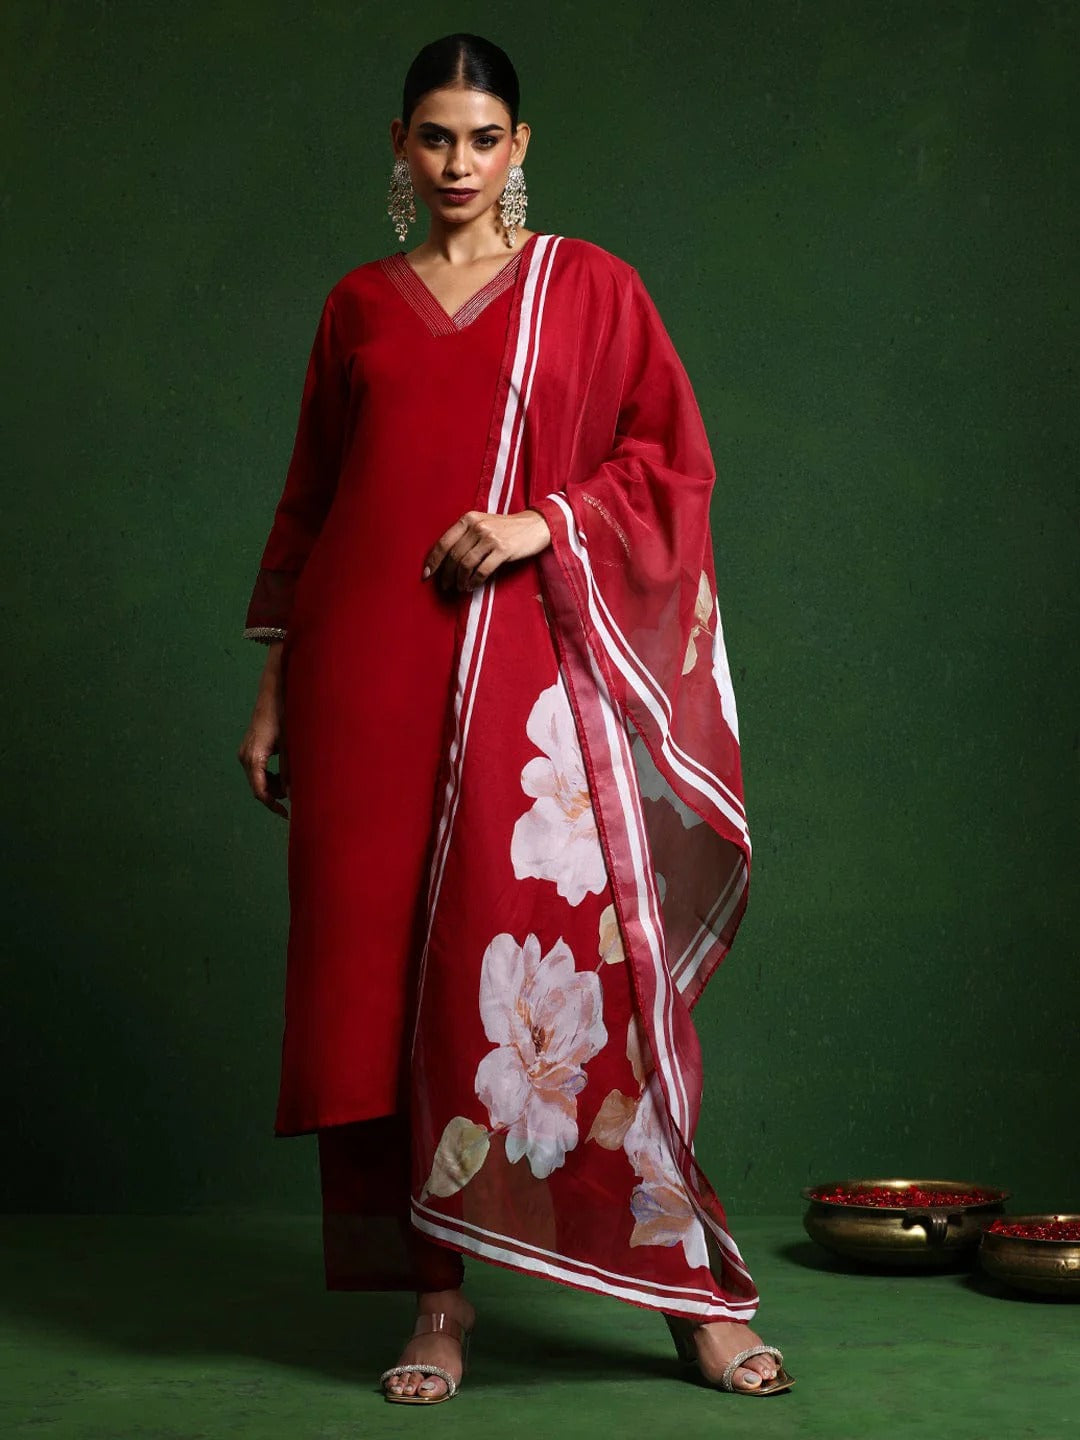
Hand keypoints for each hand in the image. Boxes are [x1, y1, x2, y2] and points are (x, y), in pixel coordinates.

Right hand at [237, 644, 289, 818]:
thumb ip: (291, 771)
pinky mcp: (251, 747)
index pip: (260, 792)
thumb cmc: (286, 715)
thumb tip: (293, 795)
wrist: (275, 690)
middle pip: (258, 787)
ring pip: (259, 779)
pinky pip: (259, 769)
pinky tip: (288, 773)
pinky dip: (272, 775)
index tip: (288, 815)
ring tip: (295, 783)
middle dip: (276, 796)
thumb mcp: (292, 745)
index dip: (273, 806)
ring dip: (275, 785)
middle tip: (298, 800)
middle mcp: (245, 756)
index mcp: (253, 758)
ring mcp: (246, 751)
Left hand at [422, 508, 550, 592]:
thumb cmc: (507, 529)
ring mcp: (490, 537)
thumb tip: (445, 561)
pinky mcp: (503, 549)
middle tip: (445, 586)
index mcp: (469, 519)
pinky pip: (482, 570)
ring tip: (460, 587)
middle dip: (446, 574)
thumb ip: (466, 536)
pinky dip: (474, 581)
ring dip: (460, 580)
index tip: (426, 574)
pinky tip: (472, 586)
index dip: (433, 560)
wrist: (535, 526)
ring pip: (466, 564)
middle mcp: (477, 526)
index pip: (444, 542)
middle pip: (454, 556)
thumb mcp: (483, 524)